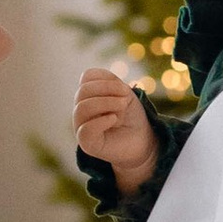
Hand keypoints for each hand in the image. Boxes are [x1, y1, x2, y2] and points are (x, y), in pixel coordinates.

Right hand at [76, 66, 159, 193]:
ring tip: (123, 106)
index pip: (87, 77)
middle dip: (107, 89)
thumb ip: (110, 84)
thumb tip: (98, 84)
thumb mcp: (124, 94)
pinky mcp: (87, 144)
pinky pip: (85, 130)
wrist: (142, 140)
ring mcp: (81, 127)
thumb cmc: (131, 116)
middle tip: (126, 98)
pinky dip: (101, 121)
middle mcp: (80, 110)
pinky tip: (114, 119)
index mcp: (88, 95)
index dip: (106, 78)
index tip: (124, 89)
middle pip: (83, 91)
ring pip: (82, 108)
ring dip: (106, 102)